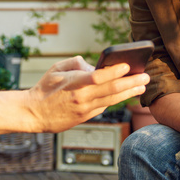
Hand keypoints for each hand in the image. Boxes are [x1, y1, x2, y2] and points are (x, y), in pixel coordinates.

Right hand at [24, 56, 148, 132]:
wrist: (33, 114)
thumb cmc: (45, 88)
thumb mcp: (56, 68)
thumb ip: (77, 63)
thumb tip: (95, 65)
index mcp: (73, 82)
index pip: (98, 76)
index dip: (114, 71)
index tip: (127, 65)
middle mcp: (81, 97)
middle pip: (111, 89)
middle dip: (131, 83)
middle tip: (145, 77)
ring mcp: (84, 109)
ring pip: (112, 100)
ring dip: (129, 93)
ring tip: (142, 86)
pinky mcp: (85, 117)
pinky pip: (105, 106)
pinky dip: (117, 99)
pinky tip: (127, 94)